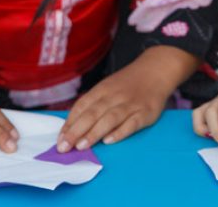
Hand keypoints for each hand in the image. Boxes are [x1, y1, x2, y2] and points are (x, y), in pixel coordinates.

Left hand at [58, 48, 184, 152]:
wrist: (157, 69)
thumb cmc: (128, 83)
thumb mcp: (108, 87)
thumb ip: (93, 104)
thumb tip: (71, 127)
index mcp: (103, 89)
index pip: (82, 106)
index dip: (70, 123)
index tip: (60, 140)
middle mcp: (115, 96)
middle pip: (93, 113)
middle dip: (76, 131)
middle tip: (64, 147)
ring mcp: (131, 104)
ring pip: (110, 118)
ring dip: (94, 133)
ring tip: (81, 146)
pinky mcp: (146, 113)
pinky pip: (132, 123)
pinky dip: (120, 132)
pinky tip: (109, 141)